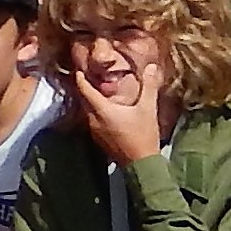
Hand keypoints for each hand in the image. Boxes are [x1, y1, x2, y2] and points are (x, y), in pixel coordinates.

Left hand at [70, 42, 164, 165]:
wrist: (141, 164)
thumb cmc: (143, 135)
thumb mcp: (148, 109)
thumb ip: (149, 86)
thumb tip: (150, 66)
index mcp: (102, 111)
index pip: (84, 90)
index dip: (80, 78)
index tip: (79, 69)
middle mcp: (93, 120)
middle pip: (83, 100)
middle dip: (84, 88)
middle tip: (89, 77)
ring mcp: (94, 131)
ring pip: (87, 111)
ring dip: (90, 101)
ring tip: (97, 91)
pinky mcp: (98, 139)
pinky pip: (91, 120)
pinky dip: (95, 112)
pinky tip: (105, 110)